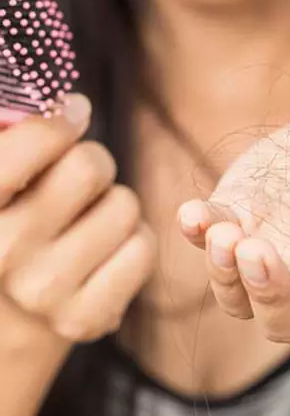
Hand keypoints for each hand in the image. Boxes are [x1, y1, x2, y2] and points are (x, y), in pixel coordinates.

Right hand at [0, 95, 154, 344]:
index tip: (75, 113)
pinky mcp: (86, 316)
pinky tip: (107, 252)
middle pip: (90, 166)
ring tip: (89, 222)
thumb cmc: (17, 223)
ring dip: (115, 204)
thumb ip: (19, 140)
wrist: (15, 309)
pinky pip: (143, 246)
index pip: (31, 142)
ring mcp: (44, 291)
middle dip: (93, 162)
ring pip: (125, 205)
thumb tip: (68, 105)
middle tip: (82, 180)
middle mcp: (2, 252)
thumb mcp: (7, 182)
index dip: (60, 121)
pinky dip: (134, 240)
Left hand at [178, 100, 289, 341]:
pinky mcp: (234, 218)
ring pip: (236, 296)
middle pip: (282, 321)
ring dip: (223, 272)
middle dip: (266, 292)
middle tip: (256, 249)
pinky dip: (196, 230)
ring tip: (223, 234)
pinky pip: (206, 238)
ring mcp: (264, 250)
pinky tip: (192, 212)